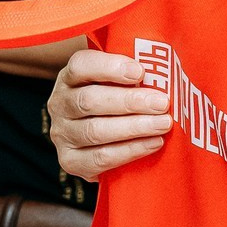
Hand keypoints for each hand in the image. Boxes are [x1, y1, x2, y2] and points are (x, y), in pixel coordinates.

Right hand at [49, 47, 171, 179]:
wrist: (101, 143)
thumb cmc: (117, 103)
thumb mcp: (117, 83)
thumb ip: (133, 76)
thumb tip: (166, 71)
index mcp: (69, 77)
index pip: (80, 65)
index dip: (109, 67)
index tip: (140, 72)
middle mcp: (60, 104)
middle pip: (89, 100)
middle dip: (130, 101)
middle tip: (162, 103)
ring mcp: (62, 135)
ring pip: (95, 131)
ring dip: (134, 127)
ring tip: (163, 124)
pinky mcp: (70, 161)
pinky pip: (100, 158)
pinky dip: (130, 150)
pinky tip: (153, 143)